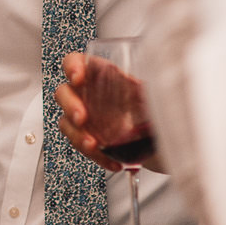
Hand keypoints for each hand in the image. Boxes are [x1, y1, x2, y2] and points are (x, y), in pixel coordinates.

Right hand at [55, 52, 151, 172]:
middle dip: (70, 106)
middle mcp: (87, 94)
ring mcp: (85, 117)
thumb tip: (162, 87)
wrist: (158, 133)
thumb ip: (151, 89)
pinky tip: (113, 162)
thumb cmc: (151, 104)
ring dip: (78, 136)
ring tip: (95, 145)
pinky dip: (97, 157)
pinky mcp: (89, 138)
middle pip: (63, 93)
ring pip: (67, 124)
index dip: (71, 67)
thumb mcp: (153, 92)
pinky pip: (83, 147)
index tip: (77, 78)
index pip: (74, 62)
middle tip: (82, 118)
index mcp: (100, 74)